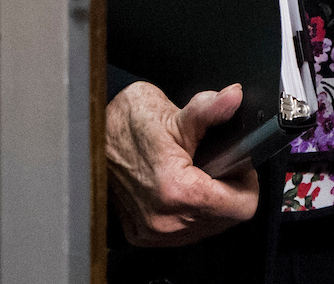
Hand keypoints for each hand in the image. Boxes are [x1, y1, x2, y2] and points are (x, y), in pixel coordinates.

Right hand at [105, 81, 258, 246]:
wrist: (86, 141)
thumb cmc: (122, 126)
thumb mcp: (171, 112)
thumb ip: (209, 109)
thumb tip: (233, 98)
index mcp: (177, 191)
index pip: (242, 206)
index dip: (247, 181)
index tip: (239, 164)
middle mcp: (166, 220)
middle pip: (227, 218)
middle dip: (228, 189)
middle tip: (215, 162)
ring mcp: (154, 232)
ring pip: (206, 227)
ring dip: (209, 202)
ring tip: (195, 172)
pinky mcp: (143, 235)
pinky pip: (183, 231)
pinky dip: (188, 211)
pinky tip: (179, 186)